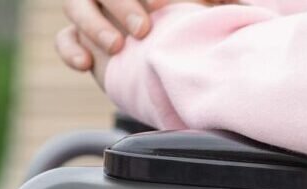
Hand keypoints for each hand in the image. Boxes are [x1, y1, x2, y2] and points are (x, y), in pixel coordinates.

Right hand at [56, 0, 231, 74]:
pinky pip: (65, 39)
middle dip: (120, 5)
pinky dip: (70, 49)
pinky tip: (85, 64)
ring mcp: (92, 11)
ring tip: (117, 46)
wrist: (171, 60)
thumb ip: (216, 0)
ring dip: (93, 25)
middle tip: (143, 29)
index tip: (164, 4)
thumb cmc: (190, 23)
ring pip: (76, 6)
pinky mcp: (82, 40)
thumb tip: (242, 6)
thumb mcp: (204, 8)